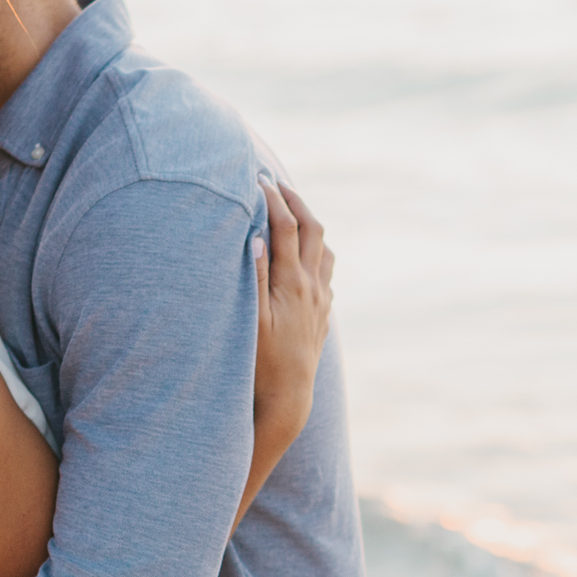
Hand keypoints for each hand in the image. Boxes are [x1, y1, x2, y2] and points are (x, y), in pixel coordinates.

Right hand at [252, 177, 333, 446]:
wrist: (287, 397)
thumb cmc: (260, 361)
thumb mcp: (250, 319)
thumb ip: (253, 275)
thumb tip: (256, 236)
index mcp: (292, 282)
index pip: (284, 227)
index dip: (272, 199)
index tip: (258, 179)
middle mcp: (313, 287)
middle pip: (312, 229)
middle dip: (295, 201)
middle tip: (276, 184)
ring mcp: (321, 300)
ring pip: (325, 250)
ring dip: (310, 226)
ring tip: (292, 213)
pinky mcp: (323, 314)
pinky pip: (326, 273)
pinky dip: (315, 253)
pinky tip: (302, 257)